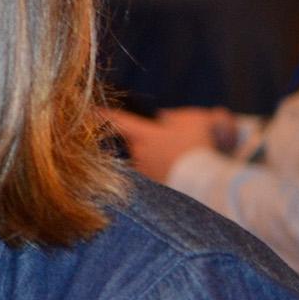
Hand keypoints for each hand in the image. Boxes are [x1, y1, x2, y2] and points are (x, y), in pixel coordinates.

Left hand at [104, 106, 234, 180]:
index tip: (94, 111)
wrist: (205, 180)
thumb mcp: (194, 120)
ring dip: (158, 156)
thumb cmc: (197, 145)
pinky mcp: (156, 188)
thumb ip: (178, 116)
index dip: (106, 114)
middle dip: (149, 139)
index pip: (119, 121)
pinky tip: (182, 171)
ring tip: (182, 157)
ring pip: (147, 158)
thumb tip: (165, 117)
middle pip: (136, 142)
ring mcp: (146, 173)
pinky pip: (157, 174)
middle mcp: (139, 154)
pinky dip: (166, 170)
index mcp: (143, 135)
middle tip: (171, 139)